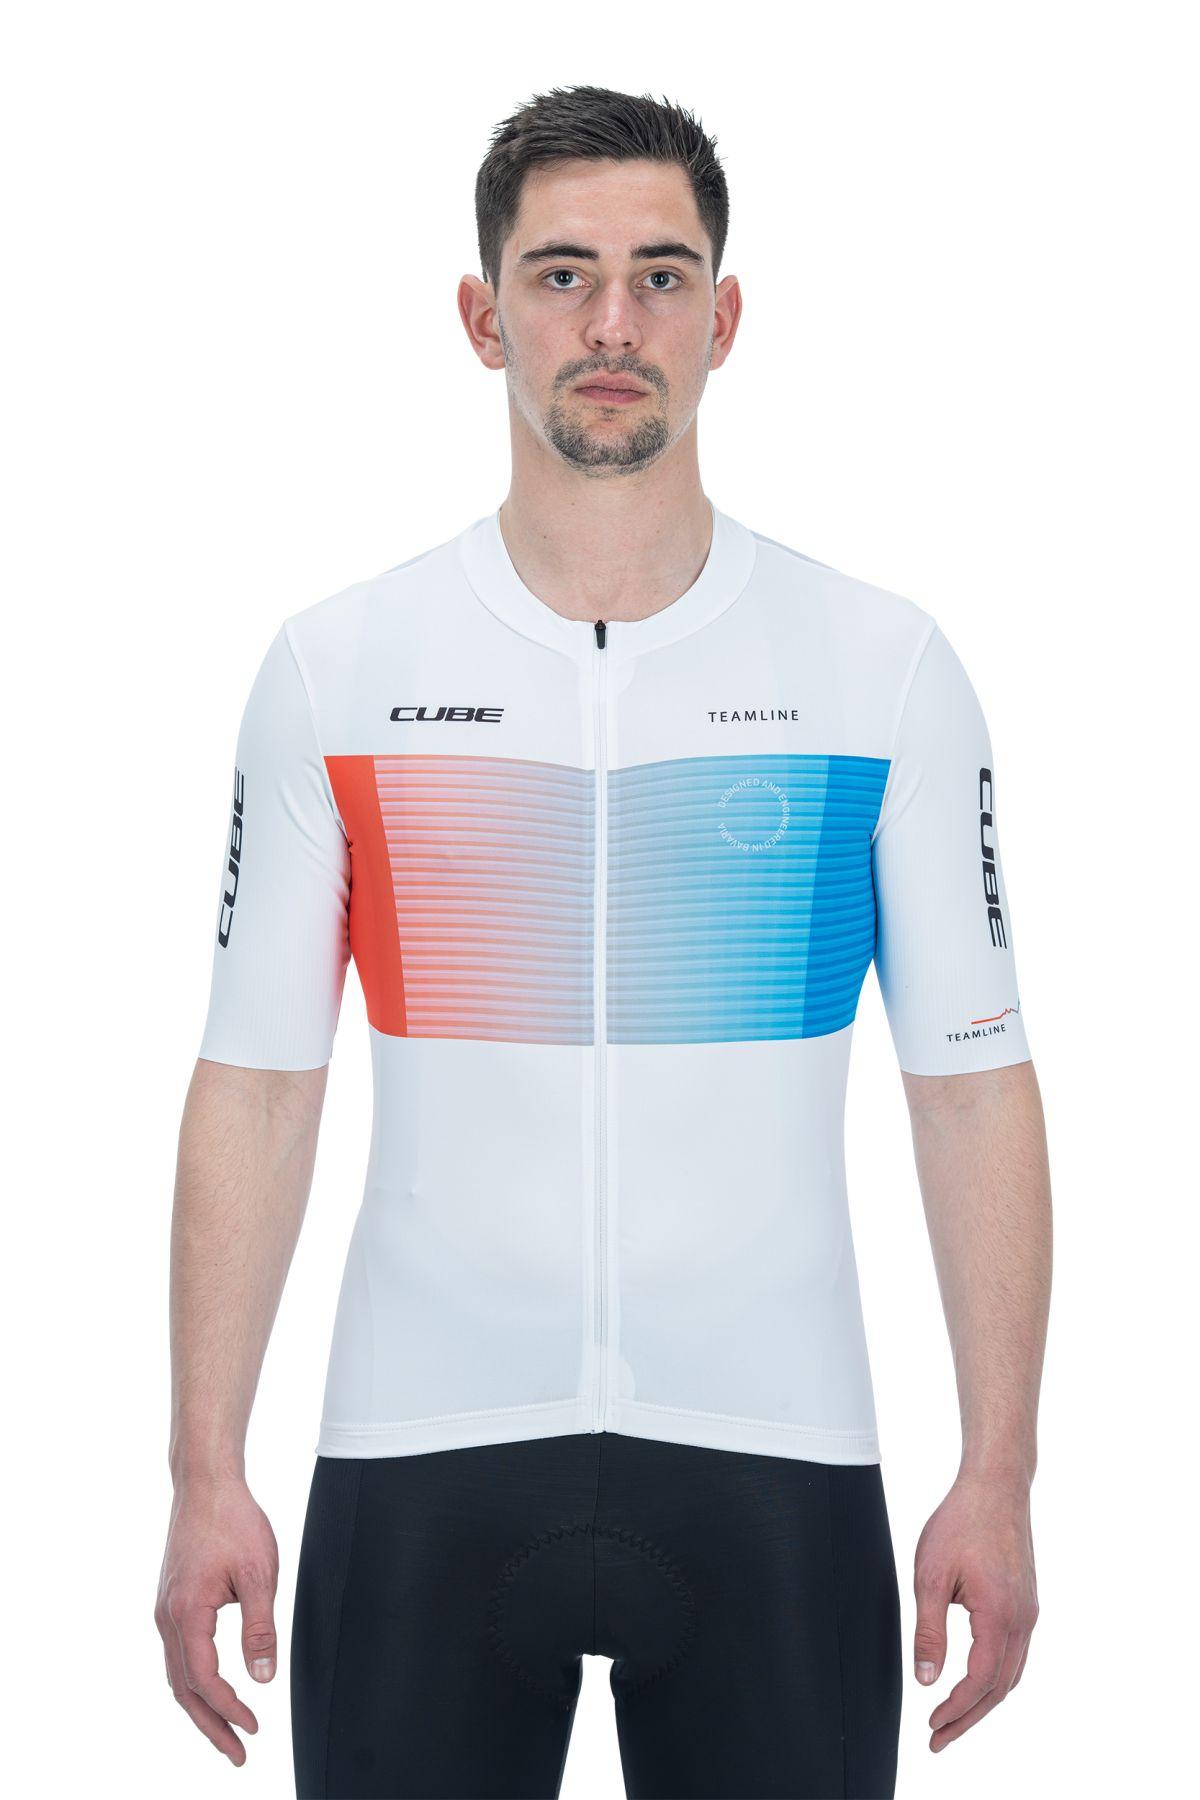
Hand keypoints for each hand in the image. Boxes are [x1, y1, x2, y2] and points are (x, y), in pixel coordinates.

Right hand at [155, 1474, 280, 1764]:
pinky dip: (192, 1680)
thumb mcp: (259, 1573)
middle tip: (237, 1754)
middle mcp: (167, 1616)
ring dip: (200, 1707)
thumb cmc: (234, 1520)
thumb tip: (263, 1677)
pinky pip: (177, 1653)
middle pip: (183, 1688)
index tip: (254, 1728)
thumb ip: (260, 1627)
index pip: (205, 1680)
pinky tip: (211, 1688)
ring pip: (177, 1674)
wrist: (205, 1483)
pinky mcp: (170, 1600)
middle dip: (210, 1725)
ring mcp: (164, 1609)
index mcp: (187, 1613)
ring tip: (227, 1731)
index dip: (229, 1710)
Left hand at [912, 1473, 1038, 1752]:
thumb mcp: (931, 1575)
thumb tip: (927, 1680)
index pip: (980, 1682)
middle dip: (969, 1718)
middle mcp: (1022, 1620)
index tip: (932, 1727)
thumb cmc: (960, 1523)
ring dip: (984, 1701)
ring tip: (954, 1718)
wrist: (996, 1486)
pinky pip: (1016, 1653)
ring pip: (1012, 1674)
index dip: (957, 1710)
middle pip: (1000, 1688)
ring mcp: (1029, 1611)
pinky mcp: (1027, 1601)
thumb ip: (929, 1631)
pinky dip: (997, 1677)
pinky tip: (977, 1680)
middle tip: (939, 1738)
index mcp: (999, 1616)